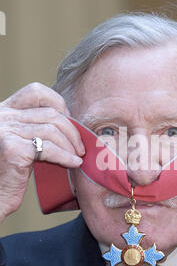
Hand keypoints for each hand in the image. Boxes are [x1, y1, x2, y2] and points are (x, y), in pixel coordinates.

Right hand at [0, 83, 84, 222]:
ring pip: (52, 130)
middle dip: (72, 131)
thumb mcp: (23, 141)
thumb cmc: (10, 173)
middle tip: (80, 147)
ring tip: (77, 157)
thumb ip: (38, 128)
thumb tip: (72, 123)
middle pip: (50, 113)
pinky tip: (73, 163)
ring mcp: (5, 130)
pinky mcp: (12, 148)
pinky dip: (66, 156)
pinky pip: (49, 148)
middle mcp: (2, 116)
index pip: (36, 92)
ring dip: (71, 145)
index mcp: (4, 111)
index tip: (70, 125)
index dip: (59, 104)